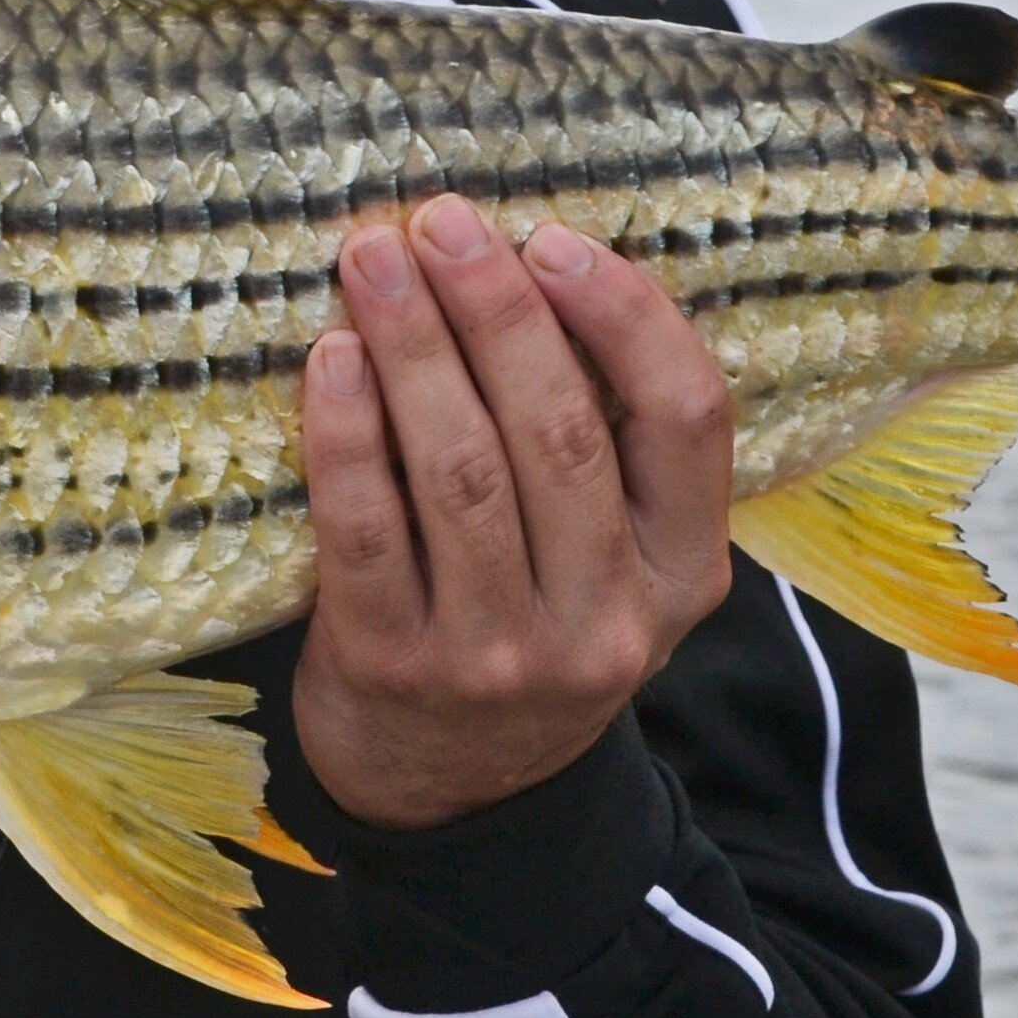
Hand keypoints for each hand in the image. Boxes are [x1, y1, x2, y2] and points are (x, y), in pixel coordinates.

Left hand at [291, 196, 735, 832]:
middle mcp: (606, 618)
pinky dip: (347, 433)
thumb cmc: (531, 625)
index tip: (552, 242)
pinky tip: (330, 361)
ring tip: (373, 264)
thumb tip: (532, 267)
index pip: (687, 419)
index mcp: (682, 573)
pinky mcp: (392, 665)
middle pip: (561, 432)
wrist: (452, 794)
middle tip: (440, 223)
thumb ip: (605, 448)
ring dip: (414, 348)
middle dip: (495, 309)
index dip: (625, 317)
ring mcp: (498, 653)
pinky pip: (368, 527)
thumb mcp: (613, 564)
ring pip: (462, 470)